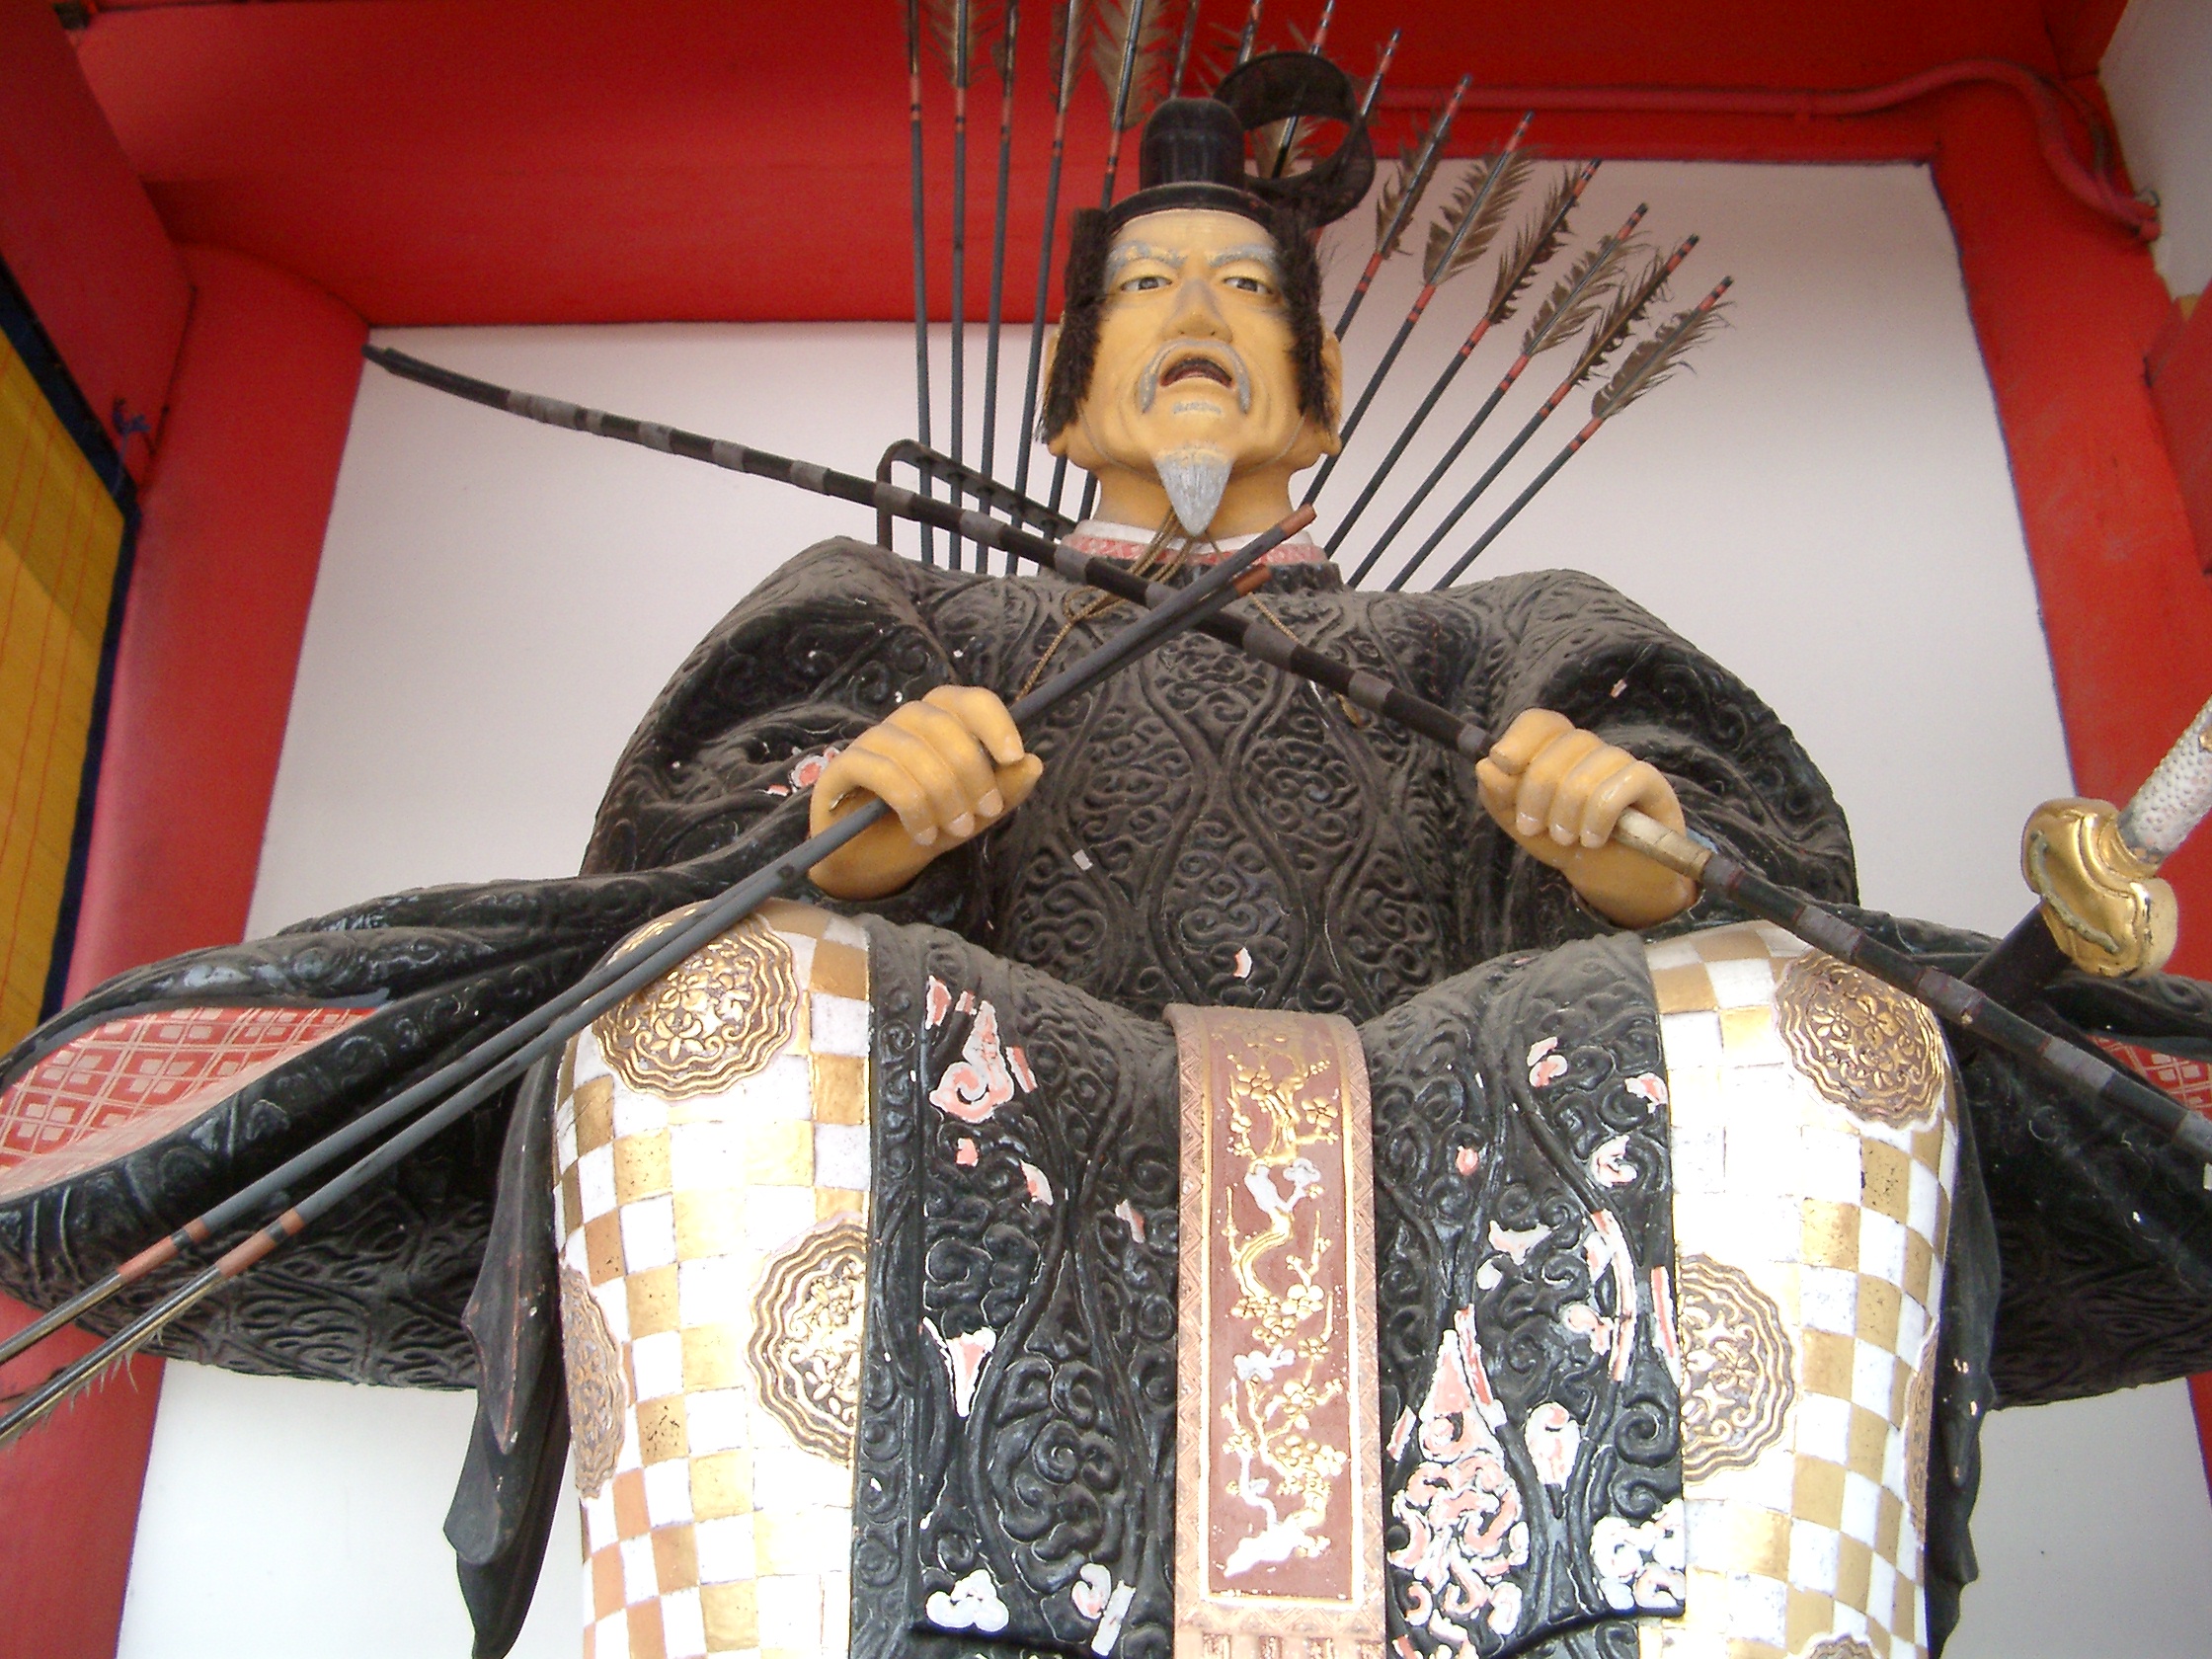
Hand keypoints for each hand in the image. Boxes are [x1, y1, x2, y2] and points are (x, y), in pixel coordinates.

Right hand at [808, 686, 1044, 899]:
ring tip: (955, 830)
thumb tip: (1033, 763)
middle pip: (944, 726)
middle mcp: (905, 722)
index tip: (1013, 756)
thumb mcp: (975, 813)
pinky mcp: (843, 766)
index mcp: (941, 721)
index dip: (994, 722)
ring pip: (915, 751)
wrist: (872, 862)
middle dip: (972, 774)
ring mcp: (871, 740)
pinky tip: (923, 832)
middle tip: (984, 814)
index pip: (969, 700)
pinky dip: (911, 806)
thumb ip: (1005, 790)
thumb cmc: (926, 826)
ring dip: (943, 796)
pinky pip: (882, 772)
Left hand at [1474, 708, 1695, 927]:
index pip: (1540, 723)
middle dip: (1537, 795)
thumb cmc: (1566, 843)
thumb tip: (1486, 767)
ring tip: (1567, 839)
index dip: (1519, 739)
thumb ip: (1500, 798)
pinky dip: (1599, 817)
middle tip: (1533, 828)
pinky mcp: (1649, 782)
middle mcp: (1589, 750)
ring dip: (1568, 813)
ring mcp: (1621, 763)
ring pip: (1587, 773)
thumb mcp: (1522, 825)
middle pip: (1559, 749)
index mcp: (1555, 751)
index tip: (1503, 765)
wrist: (1613, 877)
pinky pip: (1623, 784)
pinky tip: (1593, 839)